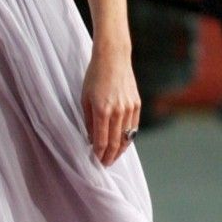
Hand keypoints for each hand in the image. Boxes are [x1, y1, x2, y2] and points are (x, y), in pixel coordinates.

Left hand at [82, 45, 140, 165]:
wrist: (113, 57)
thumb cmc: (94, 76)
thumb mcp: (84, 99)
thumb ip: (88, 121)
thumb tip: (91, 139)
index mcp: (102, 110)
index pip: (102, 141)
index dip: (98, 154)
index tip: (95, 161)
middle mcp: (118, 111)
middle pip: (116, 144)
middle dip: (109, 157)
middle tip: (104, 164)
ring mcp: (129, 108)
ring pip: (126, 138)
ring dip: (119, 150)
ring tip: (113, 157)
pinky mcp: (137, 104)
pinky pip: (133, 127)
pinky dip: (128, 138)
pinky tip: (122, 143)